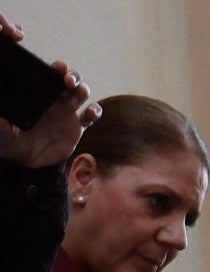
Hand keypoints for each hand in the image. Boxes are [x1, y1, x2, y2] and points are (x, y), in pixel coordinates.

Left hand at [0, 23, 92, 169]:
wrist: (27, 163)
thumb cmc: (10, 142)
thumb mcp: (2, 131)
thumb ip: (1, 124)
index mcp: (36, 95)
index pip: (47, 75)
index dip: (55, 68)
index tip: (56, 67)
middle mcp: (53, 100)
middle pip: (68, 80)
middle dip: (71, 75)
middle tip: (67, 78)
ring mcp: (67, 112)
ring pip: (81, 93)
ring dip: (82, 88)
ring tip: (76, 90)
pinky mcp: (77, 128)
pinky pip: (91, 117)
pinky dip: (95, 112)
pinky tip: (91, 112)